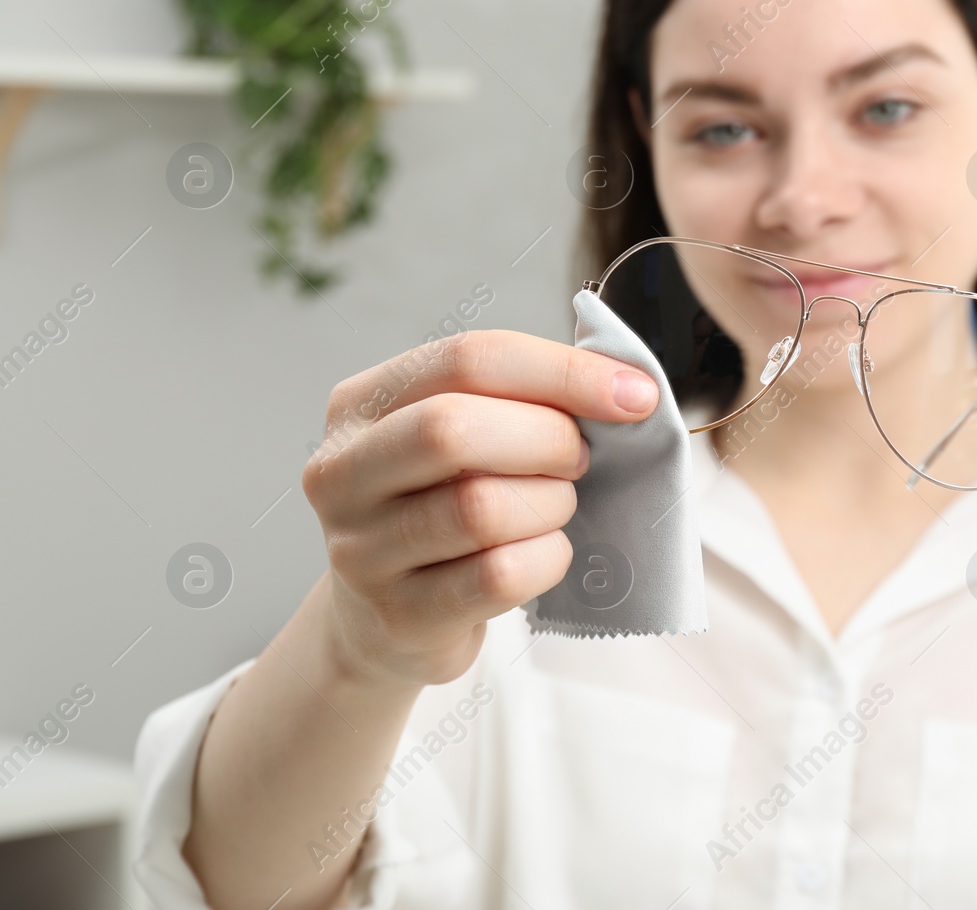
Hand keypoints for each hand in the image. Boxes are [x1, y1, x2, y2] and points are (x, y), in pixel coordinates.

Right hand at [302, 329, 659, 687]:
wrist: (383, 617)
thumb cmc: (440, 505)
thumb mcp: (458, 435)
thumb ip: (518, 398)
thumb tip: (625, 386)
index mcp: (360, 405)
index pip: (467, 359)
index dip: (562, 372)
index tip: (634, 393)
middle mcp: (343, 473)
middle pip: (454, 429)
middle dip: (548, 440)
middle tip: (578, 460)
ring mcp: (361, 550)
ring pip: (482, 508)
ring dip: (550, 504)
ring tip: (553, 507)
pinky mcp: (400, 614)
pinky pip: (500, 575)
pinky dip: (546, 558)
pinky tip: (542, 552)